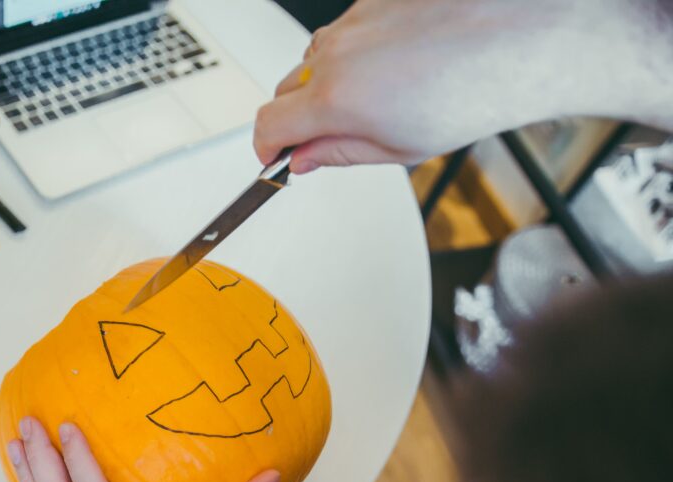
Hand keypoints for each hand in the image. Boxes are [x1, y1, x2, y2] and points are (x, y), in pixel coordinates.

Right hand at [254, 0, 672, 173]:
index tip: (276, 157)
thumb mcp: (398, 149)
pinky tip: (398, 66)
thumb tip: (303, 160)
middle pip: (285, 90)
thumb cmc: (472, 93)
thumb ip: (337, 154)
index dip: (266, 148)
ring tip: (379, 97)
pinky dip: (358, 52)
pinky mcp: (373, 1)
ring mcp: (353, 21)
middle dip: (299, 117)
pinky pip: (346, 32)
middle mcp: (335, 53)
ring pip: (315, 59)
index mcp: (335, 98)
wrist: (519, 39)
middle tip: (332, 136)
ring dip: (329, 82)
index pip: (267, 125)